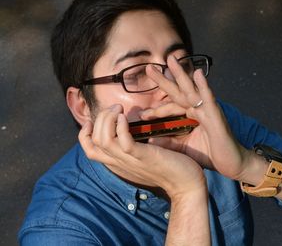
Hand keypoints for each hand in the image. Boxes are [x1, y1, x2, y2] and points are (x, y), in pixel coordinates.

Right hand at [78, 104, 205, 197]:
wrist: (186, 184)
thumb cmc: (168, 167)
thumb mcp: (143, 158)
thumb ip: (132, 148)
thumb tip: (127, 132)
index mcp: (118, 162)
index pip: (89, 150)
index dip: (84, 134)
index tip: (94, 120)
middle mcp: (120, 162)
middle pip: (94, 141)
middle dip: (99, 118)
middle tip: (115, 108)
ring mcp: (130, 160)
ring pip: (103, 140)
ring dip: (108, 119)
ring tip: (119, 109)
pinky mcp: (143, 157)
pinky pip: (124, 142)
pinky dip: (121, 127)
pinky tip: (126, 118)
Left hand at [143, 56, 252, 181]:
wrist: (232, 164)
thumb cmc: (211, 155)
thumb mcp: (185, 149)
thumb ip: (170, 143)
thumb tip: (150, 141)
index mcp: (192, 116)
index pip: (172, 108)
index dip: (157, 109)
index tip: (142, 114)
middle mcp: (199, 109)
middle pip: (178, 92)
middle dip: (164, 80)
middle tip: (149, 67)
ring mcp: (208, 110)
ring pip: (192, 90)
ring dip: (181, 74)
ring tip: (171, 60)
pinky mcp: (217, 116)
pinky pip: (209, 98)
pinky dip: (203, 86)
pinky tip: (197, 73)